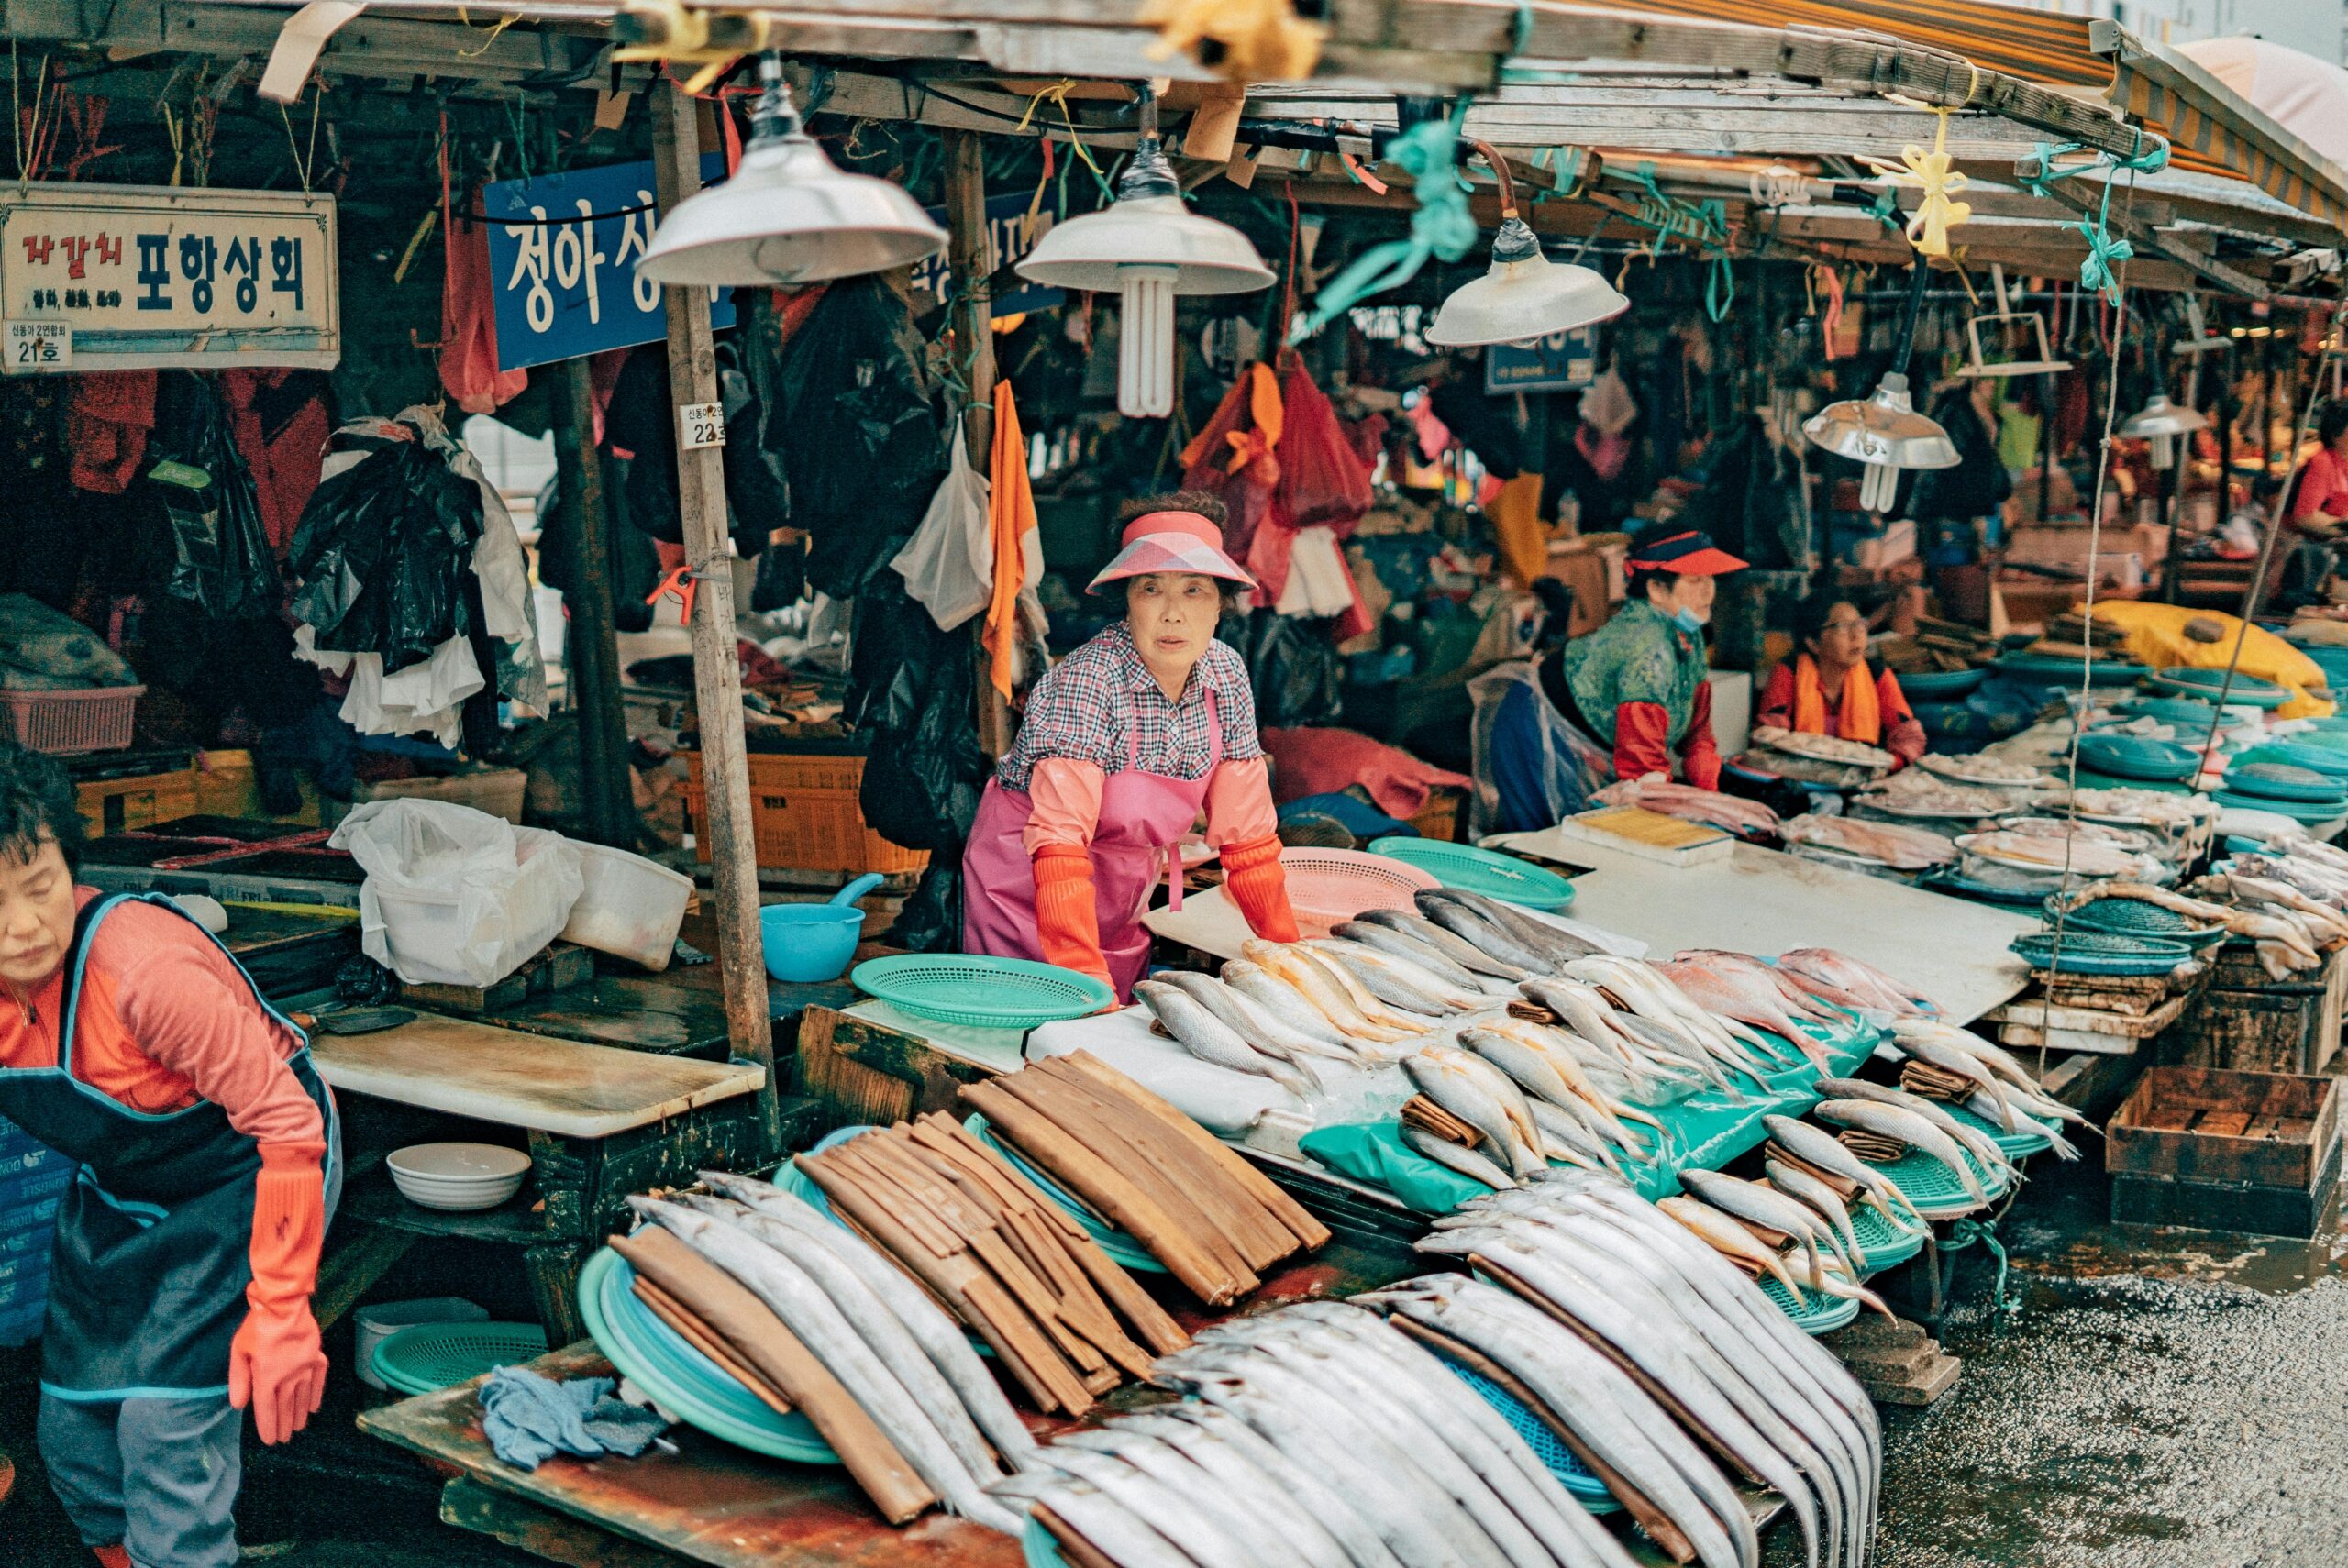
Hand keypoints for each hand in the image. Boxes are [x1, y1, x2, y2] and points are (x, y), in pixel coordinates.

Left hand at [228, 1300, 326, 1444]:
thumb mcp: (239, 1352)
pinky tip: (314, 1406)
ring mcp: (306, 1368)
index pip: (267, 1409)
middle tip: (284, 1439)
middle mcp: (288, 1377)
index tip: (270, 1441)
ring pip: (303, 1397)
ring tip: (298, 1428)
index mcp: (266, 1377)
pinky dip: (316, 1395)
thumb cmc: (257, 1327)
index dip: (268, 1427)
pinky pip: (319, 1381)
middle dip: (284, 1425)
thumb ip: (239, 1380)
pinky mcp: (317, 1357)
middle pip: (286, 1407)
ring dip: (300, 1415)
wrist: (285, 1305)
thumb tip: (239, 1405)